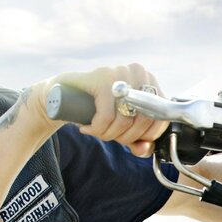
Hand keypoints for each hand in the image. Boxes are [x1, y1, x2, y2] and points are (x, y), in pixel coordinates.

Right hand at [50, 63, 168, 156]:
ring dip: (107, 135)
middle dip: (123, 138)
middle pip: (143, 120)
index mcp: (149, 80)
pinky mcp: (102, 78)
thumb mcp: (120, 126)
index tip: (126, 140)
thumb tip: (145, 149)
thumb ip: (138, 140)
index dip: (145, 137)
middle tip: (106, 136)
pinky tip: (87, 128)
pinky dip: (97, 128)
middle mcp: (138, 72)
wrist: (61, 92)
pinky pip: (107, 116)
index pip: (161, 117)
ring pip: (125, 120)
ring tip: (95, 131)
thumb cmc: (95, 108)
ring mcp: (120, 73)